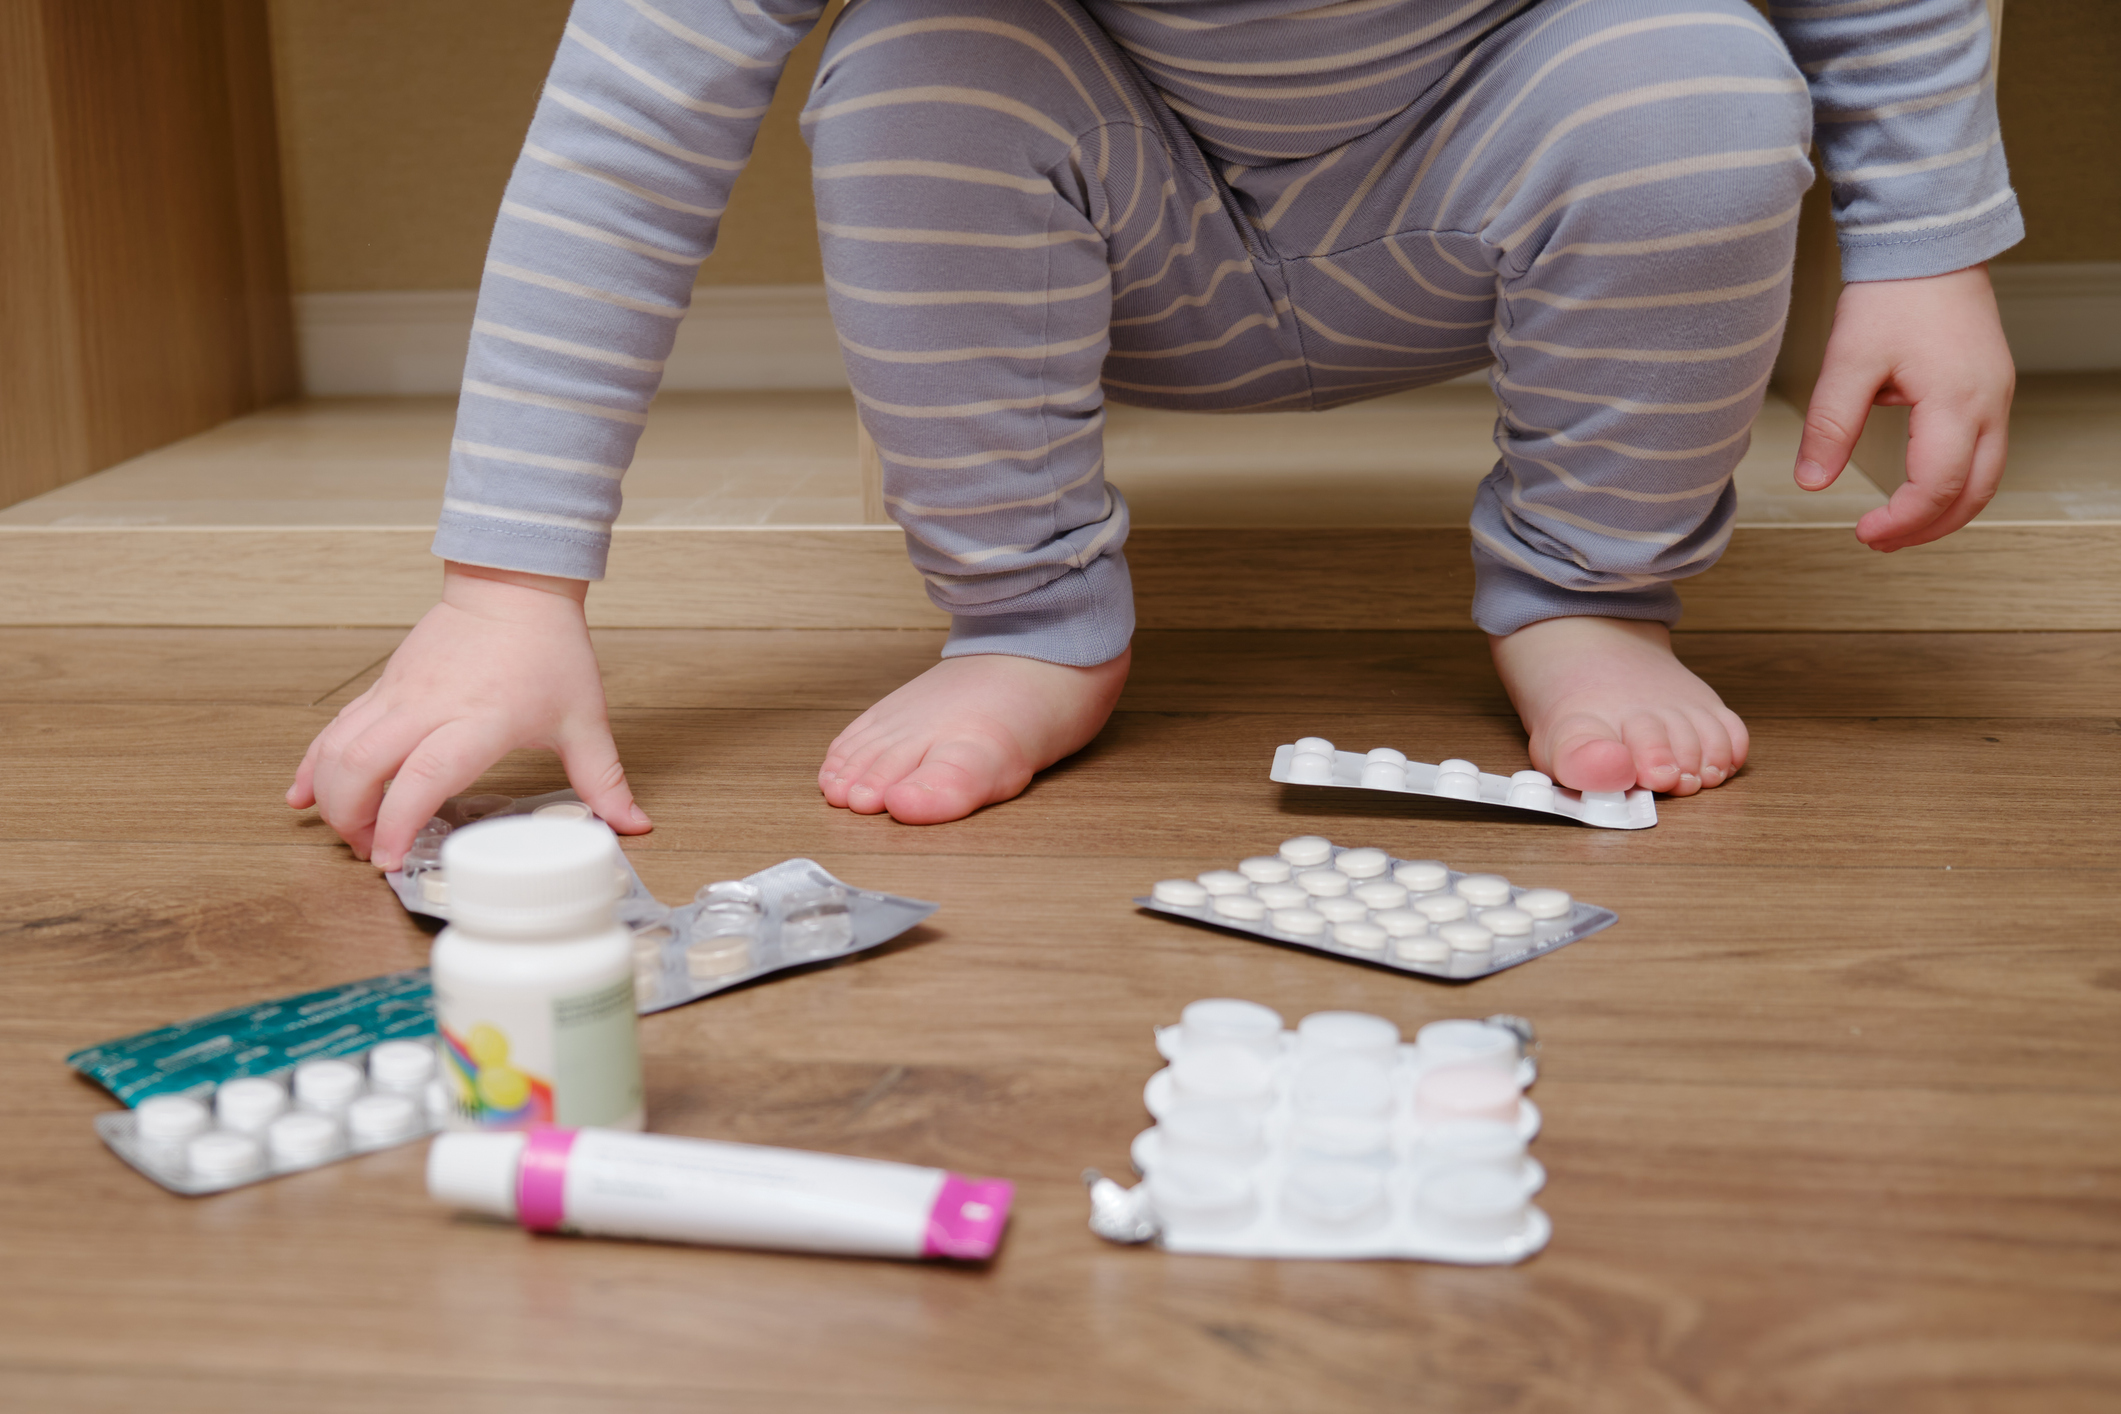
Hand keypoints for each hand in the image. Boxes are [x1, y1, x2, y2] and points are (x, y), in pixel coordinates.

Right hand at [287, 562, 649, 869]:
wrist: (514, 585)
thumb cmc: (549, 647)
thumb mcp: (585, 718)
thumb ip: (605, 779)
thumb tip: (633, 825)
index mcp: (479, 719)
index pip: (424, 774)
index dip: (397, 820)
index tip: (387, 857)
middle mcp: (428, 707)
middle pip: (360, 765)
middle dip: (350, 819)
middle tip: (369, 854)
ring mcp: (399, 694)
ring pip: (338, 746)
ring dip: (329, 795)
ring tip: (344, 833)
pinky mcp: (384, 686)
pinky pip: (337, 727)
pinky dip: (314, 763)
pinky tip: (303, 794)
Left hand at [1793, 264, 2014, 551]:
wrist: (1928, 246)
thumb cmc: (1894, 294)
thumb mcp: (1849, 361)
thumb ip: (1831, 426)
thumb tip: (1812, 482)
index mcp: (1956, 401)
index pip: (1937, 486)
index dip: (1901, 521)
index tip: (1863, 532)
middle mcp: (1989, 404)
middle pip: (1975, 494)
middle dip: (1928, 529)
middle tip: (1879, 542)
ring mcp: (1996, 397)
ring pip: (1986, 477)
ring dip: (1945, 510)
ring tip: (1895, 525)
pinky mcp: (1990, 390)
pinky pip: (1986, 452)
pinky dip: (1956, 482)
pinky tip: (1920, 487)